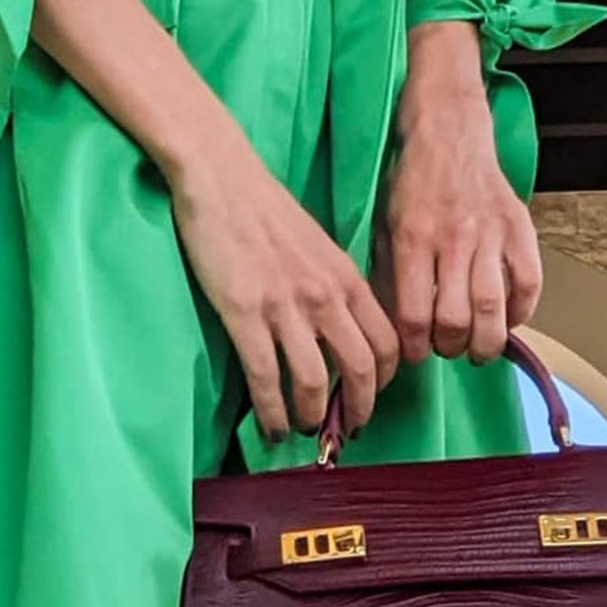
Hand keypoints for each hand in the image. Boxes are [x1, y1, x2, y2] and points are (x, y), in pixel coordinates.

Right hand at [166, 117, 398, 440]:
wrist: (220, 176)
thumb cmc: (265, 211)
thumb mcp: (319, 247)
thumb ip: (335, 289)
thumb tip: (339, 335)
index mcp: (347, 279)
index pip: (386, 344)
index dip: (383, 382)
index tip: (367, 399)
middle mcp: (325, 296)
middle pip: (361, 371)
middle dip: (357, 411)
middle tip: (344, 431)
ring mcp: (286, 307)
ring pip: (315, 382)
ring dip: (311, 417)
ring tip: (302, 429)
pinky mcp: (245, 314)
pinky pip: (267, 379)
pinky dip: (272, 412)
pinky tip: (271, 427)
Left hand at [379, 21, 542, 365]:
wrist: (447, 128)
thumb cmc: (412, 183)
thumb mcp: (385, 227)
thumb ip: (390, 277)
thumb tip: (397, 330)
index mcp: (412, 240)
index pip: (414, 316)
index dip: (415, 348)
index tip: (416, 354)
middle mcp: (452, 239)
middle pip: (455, 320)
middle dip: (449, 347)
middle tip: (446, 347)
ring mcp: (489, 233)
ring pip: (492, 309)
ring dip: (485, 342)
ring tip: (477, 348)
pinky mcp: (518, 226)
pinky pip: (528, 283)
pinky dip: (521, 312)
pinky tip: (508, 321)